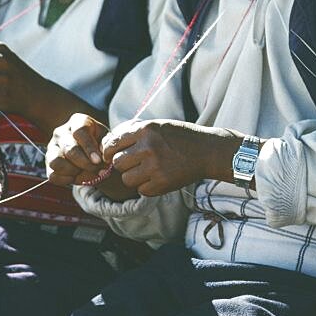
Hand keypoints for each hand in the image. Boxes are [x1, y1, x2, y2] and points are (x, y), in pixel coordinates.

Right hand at [46, 113, 108, 185]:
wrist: (90, 151)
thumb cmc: (99, 142)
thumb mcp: (105, 139)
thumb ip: (105, 147)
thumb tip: (101, 159)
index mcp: (77, 121)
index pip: (80, 132)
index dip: (89, 148)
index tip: (98, 160)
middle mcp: (61, 132)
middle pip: (69, 149)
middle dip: (85, 164)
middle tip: (97, 170)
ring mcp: (52, 147)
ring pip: (56, 162)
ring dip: (73, 172)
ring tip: (85, 173)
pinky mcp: (48, 162)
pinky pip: (53, 175)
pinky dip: (66, 180)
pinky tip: (76, 177)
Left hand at [101, 120, 241, 196]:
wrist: (207, 151)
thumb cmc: (180, 137)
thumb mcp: (157, 126)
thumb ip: (134, 133)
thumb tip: (108, 144)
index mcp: (145, 130)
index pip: (112, 144)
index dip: (108, 152)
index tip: (112, 156)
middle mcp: (148, 148)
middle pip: (117, 163)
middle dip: (122, 165)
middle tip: (134, 164)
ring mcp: (155, 167)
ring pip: (127, 178)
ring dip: (133, 177)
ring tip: (146, 171)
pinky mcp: (163, 183)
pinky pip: (142, 190)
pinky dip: (147, 187)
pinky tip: (157, 178)